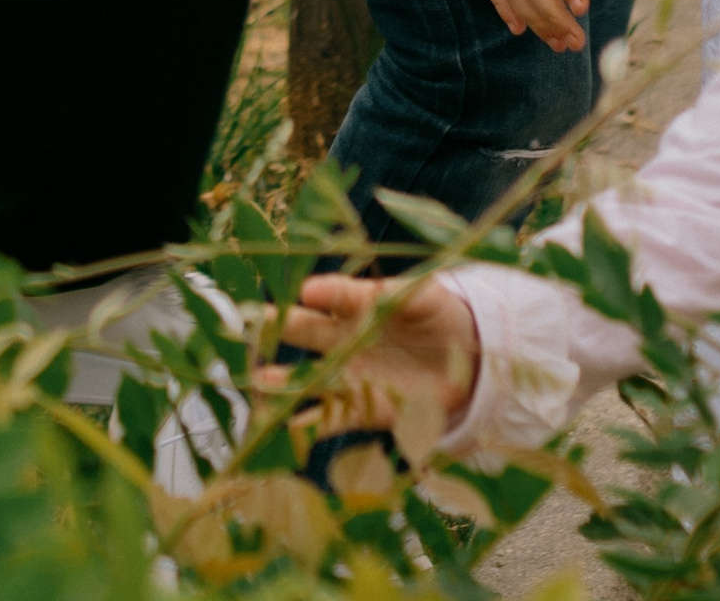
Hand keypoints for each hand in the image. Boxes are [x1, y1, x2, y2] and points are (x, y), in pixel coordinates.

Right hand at [269, 271, 479, 438]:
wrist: (462, 364)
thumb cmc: (436, 317)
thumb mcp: (424, 299)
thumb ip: (400, 295)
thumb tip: (374, 291)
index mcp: (360, 304)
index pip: (337, 295)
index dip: (324, 293)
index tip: (307, 291)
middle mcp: (346, 337)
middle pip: (308, 330)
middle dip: (281, 326)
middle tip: (257, 322)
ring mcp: (351, 373)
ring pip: (311, 375)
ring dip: (285, 380)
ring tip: (260, 380)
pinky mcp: (363, 408)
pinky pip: (332, 418)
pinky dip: (310, 426)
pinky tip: (287, 429)